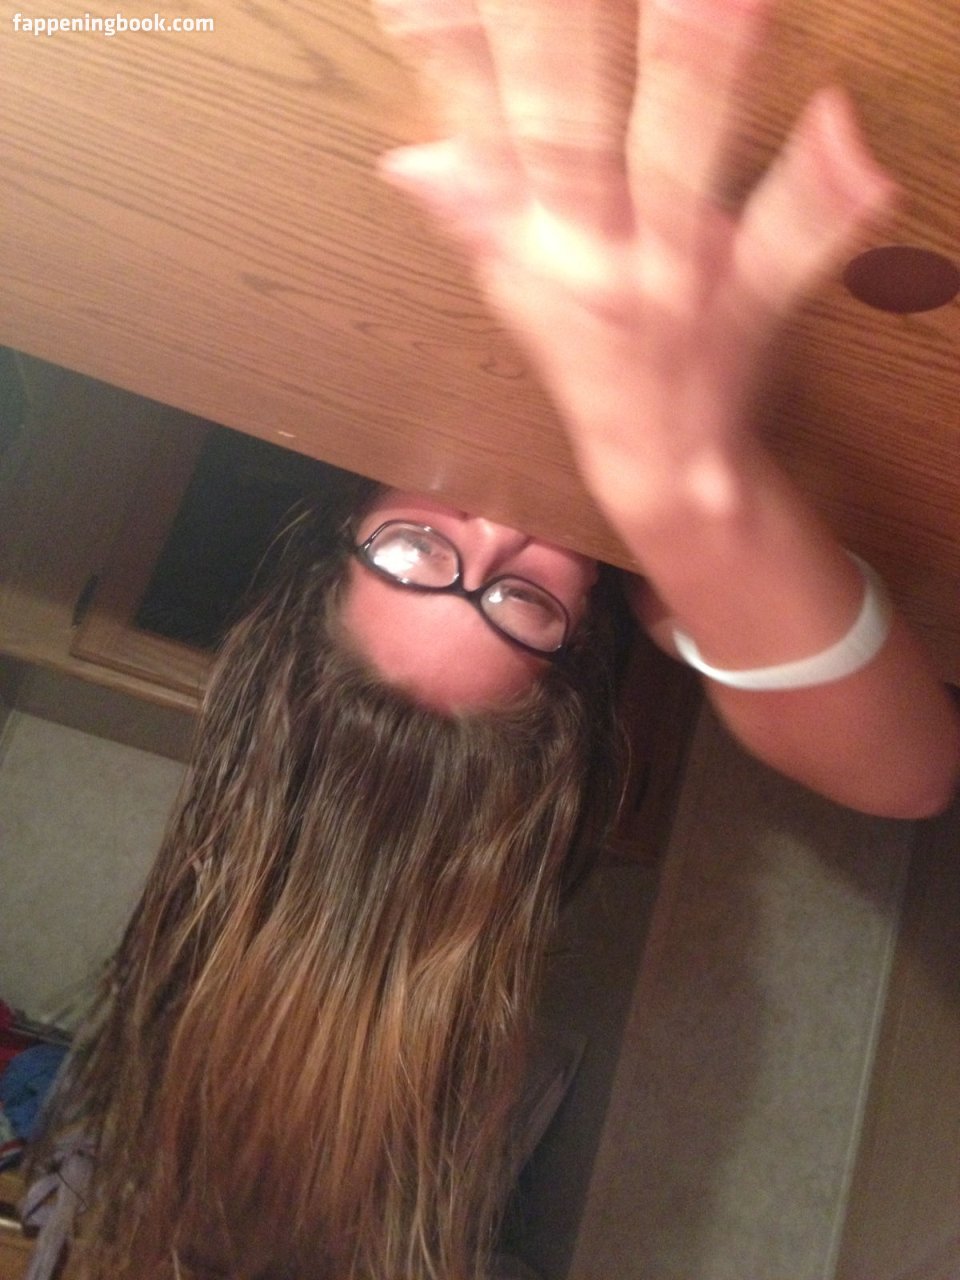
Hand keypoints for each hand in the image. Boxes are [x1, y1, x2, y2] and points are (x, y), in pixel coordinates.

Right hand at [373, 0, 894, 528]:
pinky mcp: (751, 296)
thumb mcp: (516, 286)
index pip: (484, 121)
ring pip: (672, 167)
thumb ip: (473, 210)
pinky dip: (821, 195)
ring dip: (689, 79)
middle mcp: (593, 251)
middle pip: (566, 131)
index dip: (452, 48)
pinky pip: (788, 246)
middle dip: (554, 35)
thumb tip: (409, 158)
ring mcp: (673, 273)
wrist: (662, 461)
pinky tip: (839, 124)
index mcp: (533, 239)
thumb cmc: (591, 360)